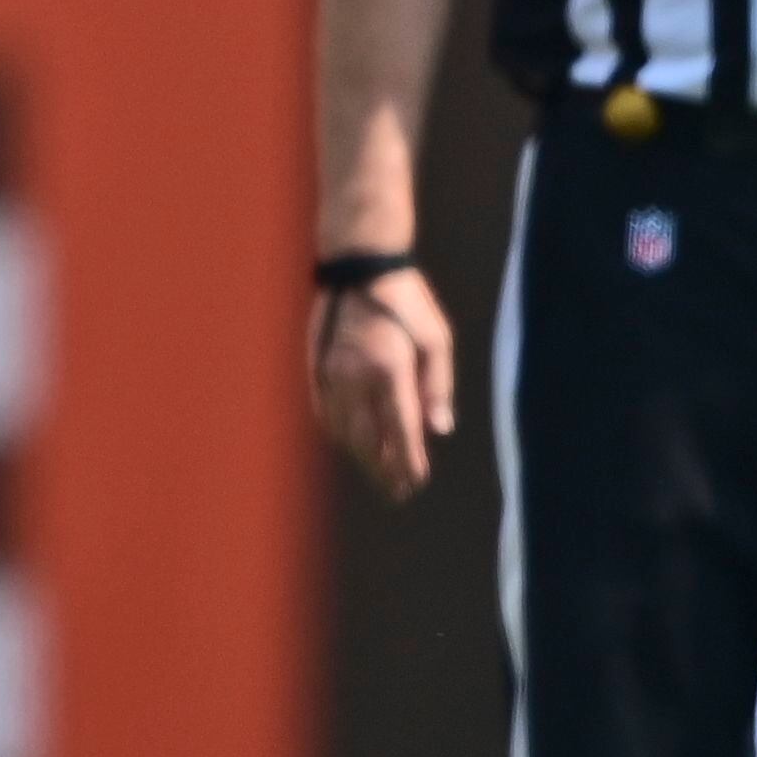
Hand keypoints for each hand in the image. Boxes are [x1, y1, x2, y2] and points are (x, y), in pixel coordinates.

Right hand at [311, 266, 455, 499]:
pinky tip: (351, 443)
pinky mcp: (316, 367)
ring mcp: (332, 373)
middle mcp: (356, 377)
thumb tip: (440, 429)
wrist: (359, 265)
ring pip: (343, 430)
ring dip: (361, 456)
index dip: (408, 461)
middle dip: (384, 469)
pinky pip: (325, 412)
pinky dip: (338, 434)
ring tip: (378, 473)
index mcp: (390, 369)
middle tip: (399, 491)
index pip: (401, 429)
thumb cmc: (407, 300)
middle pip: (368, 439)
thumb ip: (438, 385)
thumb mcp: (436, 338)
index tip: (416, 482)